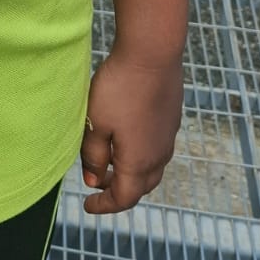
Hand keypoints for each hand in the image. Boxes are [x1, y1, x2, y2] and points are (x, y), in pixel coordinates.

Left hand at [81, 46, 183, 213]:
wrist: (153, 54)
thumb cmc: (119, 88)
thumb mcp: (96, 122)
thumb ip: (92, 154)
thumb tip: (92, 178)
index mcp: (138, 163)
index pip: (124, 198)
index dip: (104, 205)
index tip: (87, 204)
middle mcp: (159, 155)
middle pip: (140, 186)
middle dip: (117, 189)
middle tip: (95, 181)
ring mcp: (168, 137)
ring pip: (150, 168)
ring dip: (129, 171)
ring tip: (107, 158)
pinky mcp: (171, 120)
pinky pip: (156, 148)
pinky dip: (139, 154)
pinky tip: (124, 135)